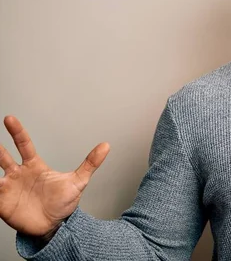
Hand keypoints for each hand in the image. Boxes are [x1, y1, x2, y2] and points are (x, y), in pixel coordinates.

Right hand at [0, 115, 109, 236]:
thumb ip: (90, 163)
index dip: (17, 132)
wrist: (54, 226)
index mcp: (34, 166)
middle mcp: (19, 174)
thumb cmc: (63, 203)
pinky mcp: (2, 202)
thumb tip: (106, 146)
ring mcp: (8, 187)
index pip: (24, 144)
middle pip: (3, 156)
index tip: (10, 119)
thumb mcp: (78, 182)